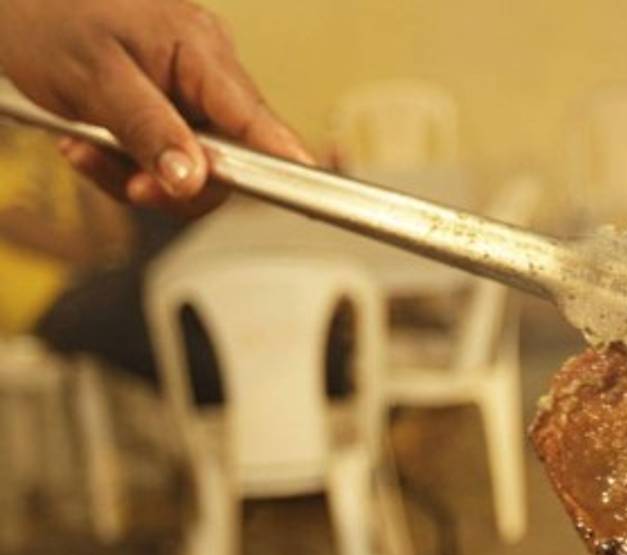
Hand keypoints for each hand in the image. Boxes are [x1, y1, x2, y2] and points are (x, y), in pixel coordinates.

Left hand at [0, 0, 311, 214]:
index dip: (286, 162)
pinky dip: (125, 163)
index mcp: (201, 51)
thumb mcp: (94, 79)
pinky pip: (165, 155)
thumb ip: (149, 131)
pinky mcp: (166, 106)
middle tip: (129, 186)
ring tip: (88, 151)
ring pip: (192, 165)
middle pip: (228, 158)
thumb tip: (194, 179)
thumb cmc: (46, 13)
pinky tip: (89, 143)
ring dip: (138, 174)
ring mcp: (187, 90)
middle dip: (174, 184)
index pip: (258, 119)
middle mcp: (206, 71)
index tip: (309, 193)